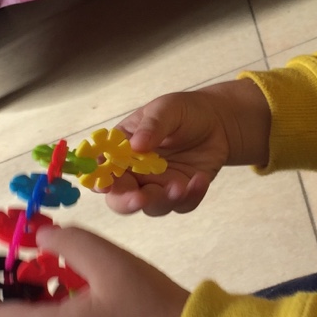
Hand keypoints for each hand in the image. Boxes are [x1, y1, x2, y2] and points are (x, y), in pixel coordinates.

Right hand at [105, 78, 271, 216]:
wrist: (217, 122)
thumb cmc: (183, 111)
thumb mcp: (166, 109)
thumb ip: (151, 126)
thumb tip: (135, 145)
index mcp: (121, 150)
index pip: (102, 169)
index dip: (99, 180)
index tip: (104, 186)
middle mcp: (134, 173)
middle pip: (120, 198)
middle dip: (127, 202)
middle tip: (140, 199)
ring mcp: (158, 186)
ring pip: (152, 207)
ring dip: (164, 200)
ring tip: (181, 185)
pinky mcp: (181, 194)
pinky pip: (182, 205)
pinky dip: (191, 197)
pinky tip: (200, 179)